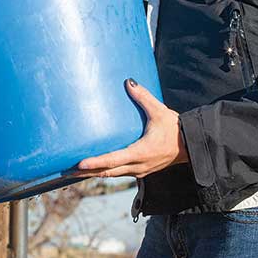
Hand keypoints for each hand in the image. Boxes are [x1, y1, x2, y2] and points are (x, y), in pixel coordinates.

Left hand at [74, 79, 188, 178]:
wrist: (191, 145)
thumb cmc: (175, 128)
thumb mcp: (159, 111)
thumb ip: (143, 97)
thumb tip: (129, 82)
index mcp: (141, 152)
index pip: (113, 160)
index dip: (95, 162)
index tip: (79, 164)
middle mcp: (138, 165)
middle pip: (107, 172)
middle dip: (87, 172)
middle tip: (66, 170)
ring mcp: (140, 170)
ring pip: (112, 175)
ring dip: (94, 173)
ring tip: (75, 171)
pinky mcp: (141, 170)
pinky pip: (119, 173)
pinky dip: (105, 171)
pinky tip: (95, 168)